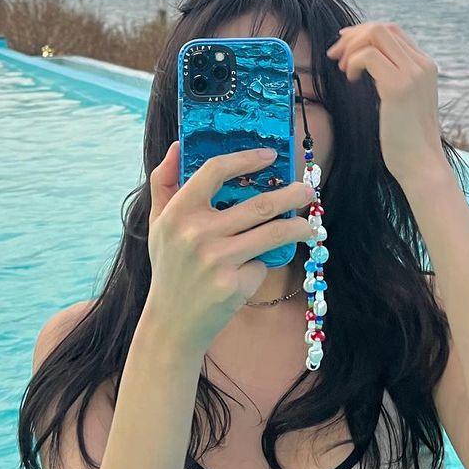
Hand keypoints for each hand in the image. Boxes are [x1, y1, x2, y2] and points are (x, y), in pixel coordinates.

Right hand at [143, 143, 314, 354]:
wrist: (172, 323)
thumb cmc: (169, 267)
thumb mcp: (157, 223)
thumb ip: (164, 182)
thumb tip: (179, 145)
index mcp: (178, 212)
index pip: (214, 170)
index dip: (245, 159)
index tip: (270, 155)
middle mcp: (197, 233)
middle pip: (258, 203)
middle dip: (291, 194)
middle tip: (309, 189)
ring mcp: (218, 260)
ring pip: (273, 233)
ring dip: (299, 226)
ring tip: (310, 224)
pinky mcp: (235, 284)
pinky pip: (262, 264)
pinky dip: (266, 262)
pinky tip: (263, 266)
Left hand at [326, 21, 444, 183]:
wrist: (421, 164)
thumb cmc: (406, 138)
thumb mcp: (402, 100)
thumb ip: (392, 76)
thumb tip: (363, 61)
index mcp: (425, 66)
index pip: (392, 31)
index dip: (363, 33)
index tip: (344, 47)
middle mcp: (422, 64)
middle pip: (382, 27)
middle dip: (353, 36)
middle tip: (335, 56)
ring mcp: (413, 73)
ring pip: (375, 34)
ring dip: (351, 47)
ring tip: (343, 70)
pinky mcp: (399, 87)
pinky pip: (368, 56)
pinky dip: (353, 62)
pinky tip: (351, 80)